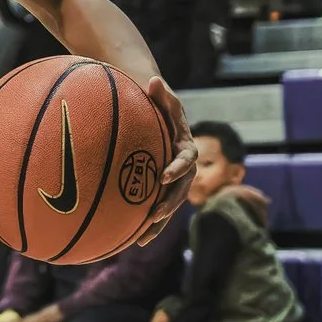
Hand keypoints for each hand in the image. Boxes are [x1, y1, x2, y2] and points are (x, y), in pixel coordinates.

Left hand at [134, 75, 196, 243]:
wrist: (157, 113)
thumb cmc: (158, 102)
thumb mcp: (161, 95)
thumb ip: (160, 92)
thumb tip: (153, 80)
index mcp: (186, 144)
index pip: (188, 158)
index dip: (178, 168)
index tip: (163, 176)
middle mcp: (184, 166)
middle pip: (182, 188)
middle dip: (170, 202)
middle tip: (155, 213)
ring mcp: (174, 180)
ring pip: (171, 204)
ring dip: (160, 222)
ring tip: (143, 238)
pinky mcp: (163, 189)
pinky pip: (158, 209)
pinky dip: (149, 225)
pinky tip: (133, 241)